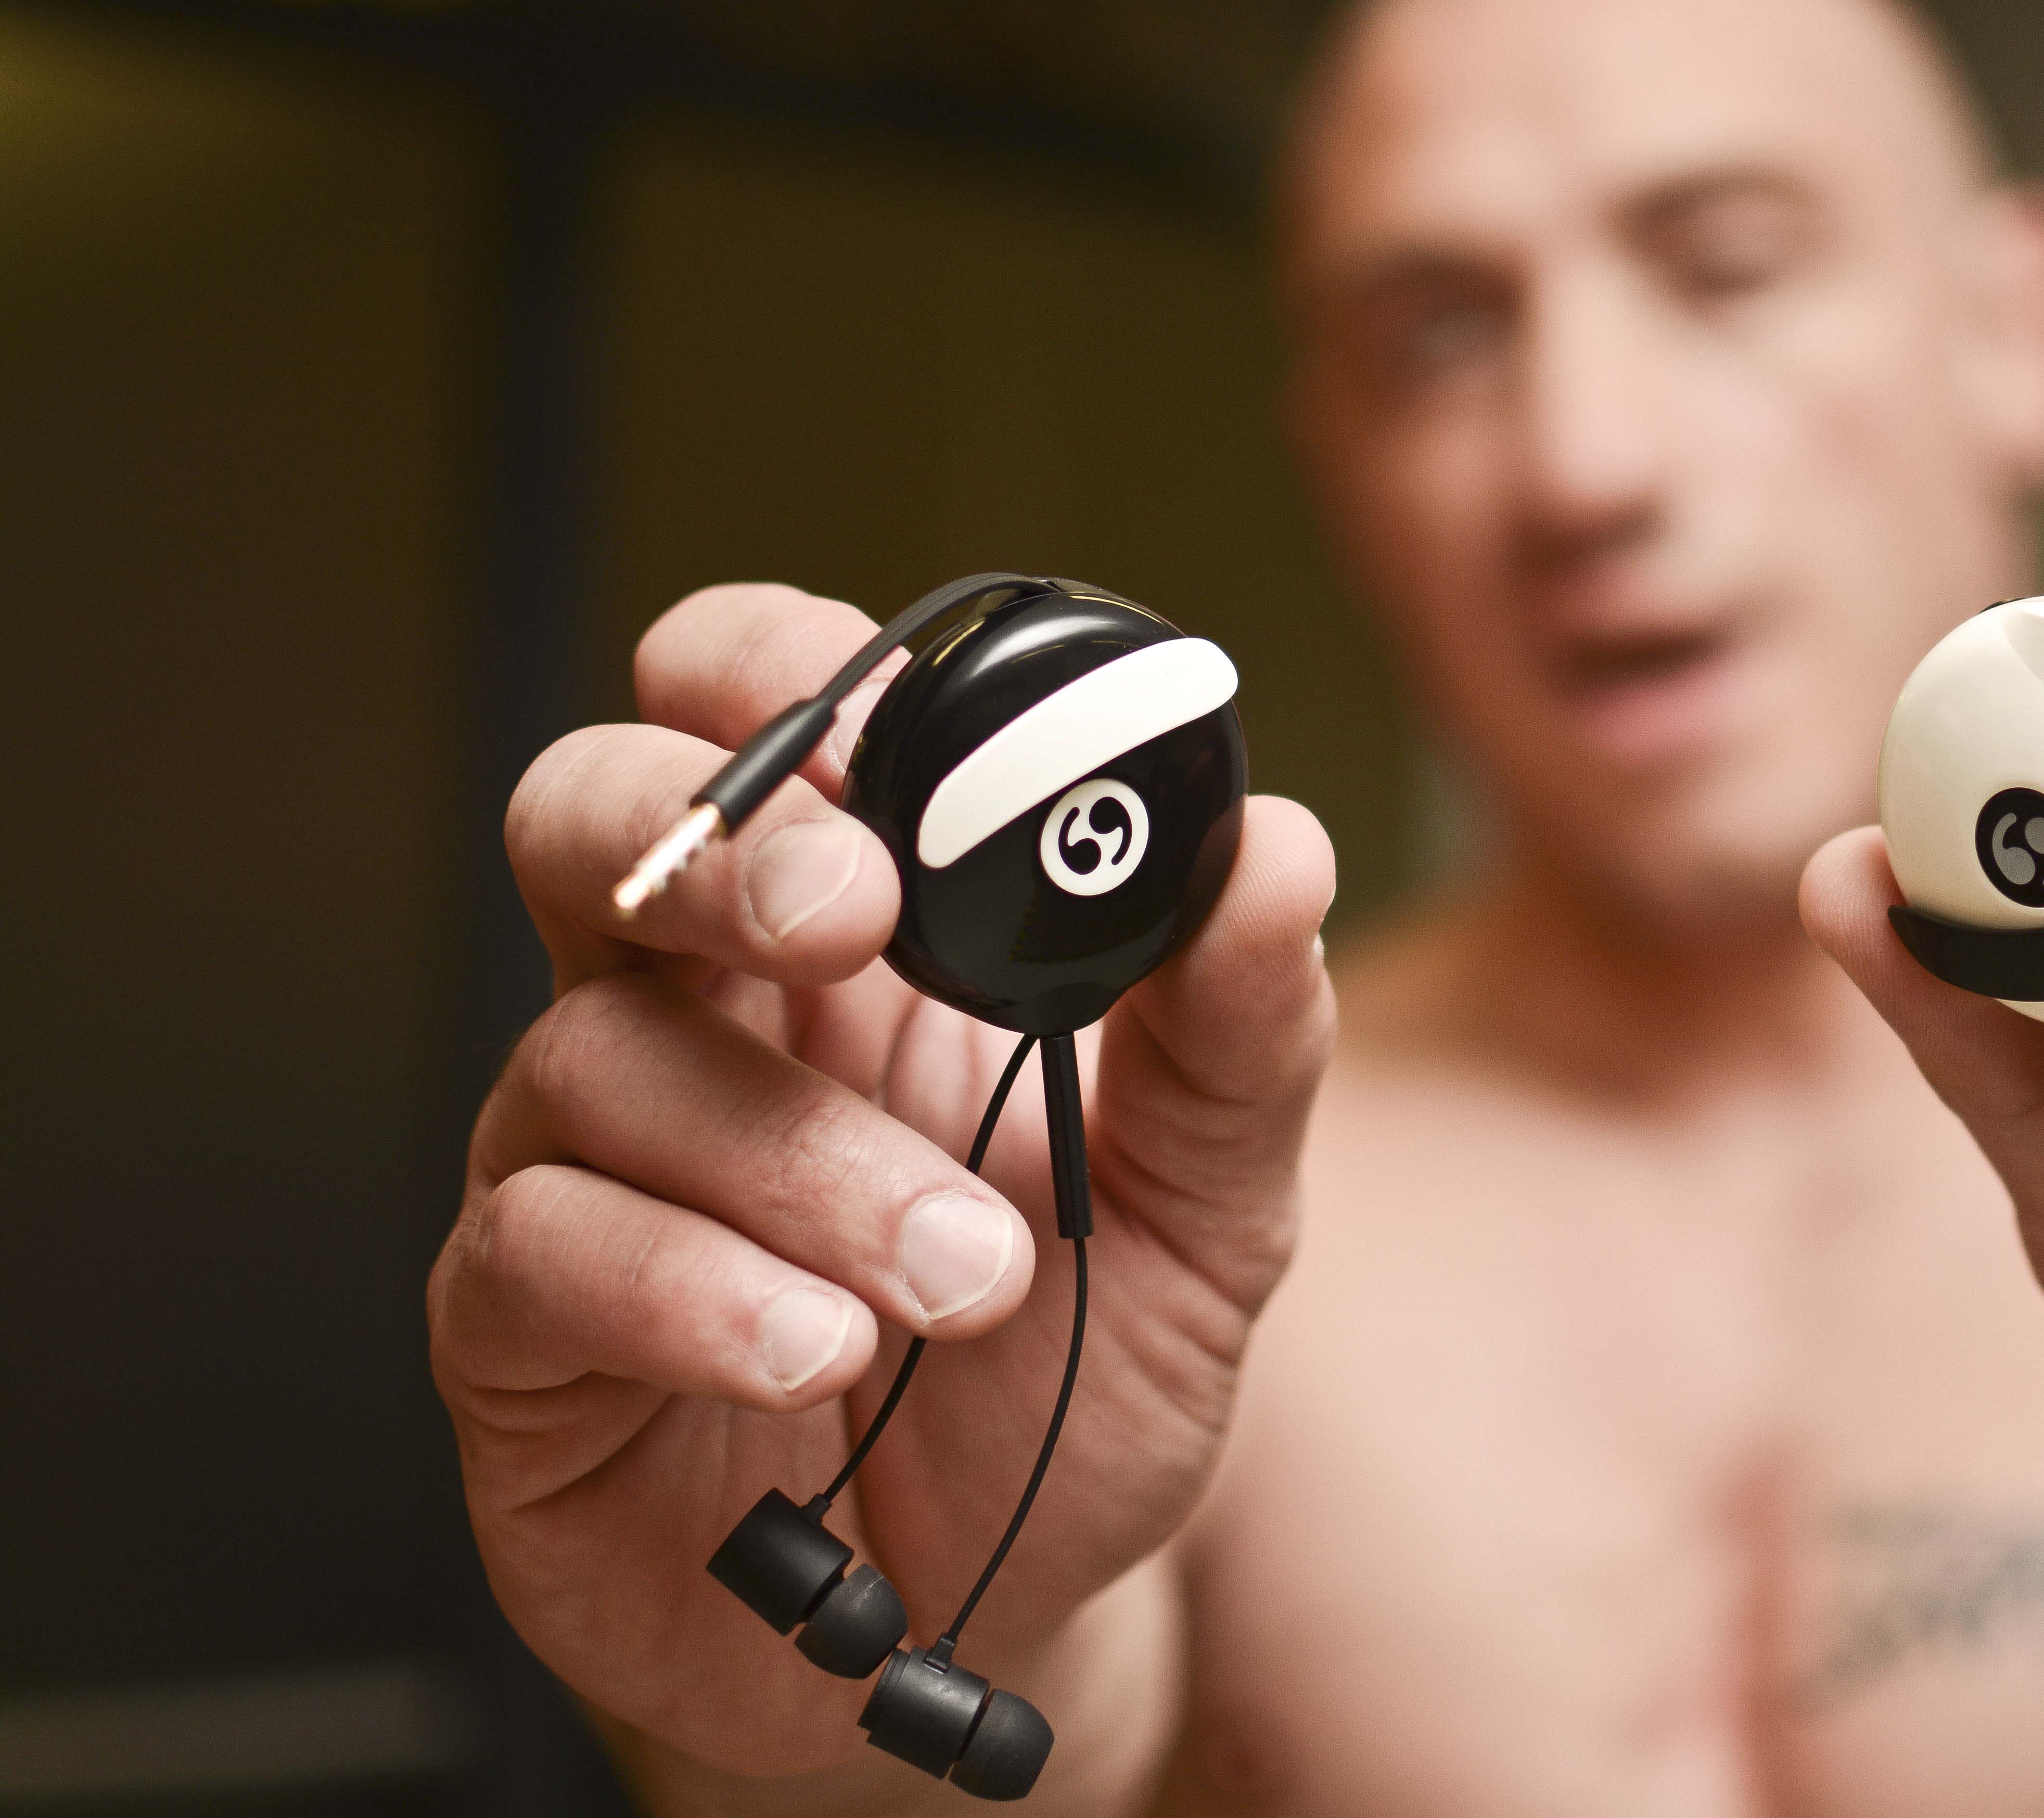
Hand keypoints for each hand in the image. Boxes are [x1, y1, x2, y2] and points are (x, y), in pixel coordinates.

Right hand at [428, 584, 1334, 1790]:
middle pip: (595, 815)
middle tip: (846, 910)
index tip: (884, 719)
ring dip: (798, 1156)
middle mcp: (705, 1021)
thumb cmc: (1074, 1389)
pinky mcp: (520, 1329)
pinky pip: (541, 1244)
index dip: (783, 674)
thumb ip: (1239, 1037)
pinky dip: (690, 1286)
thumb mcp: (1211, 1215)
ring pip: (599, 1049)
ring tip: (955, 1279)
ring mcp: (592, 1166)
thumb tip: (1272, 851)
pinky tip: (814, 1348)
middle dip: (711, 834)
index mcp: (865, 950)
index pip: (762, 719)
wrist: (1003, 1620)